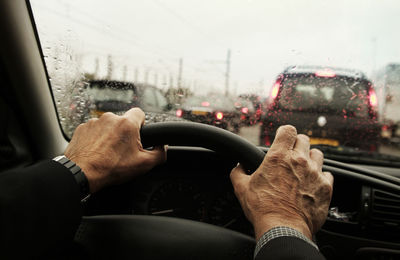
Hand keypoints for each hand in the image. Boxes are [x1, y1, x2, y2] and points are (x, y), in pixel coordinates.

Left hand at [65, 108, 165, 192]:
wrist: (81, 173)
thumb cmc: (110, 168)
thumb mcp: (143, 164)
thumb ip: (159, 154)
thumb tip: (163, 148)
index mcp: (127, 124)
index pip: (140, 113)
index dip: (141, 124)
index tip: (138, 135)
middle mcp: (109, 119)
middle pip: (122, 121)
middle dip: (124, 134)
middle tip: (122, 150)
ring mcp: (93, 122)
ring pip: (107, 126)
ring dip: (109, 136)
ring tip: (107, 153)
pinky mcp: (81, 129)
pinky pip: (93, 131)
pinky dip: (95, 139)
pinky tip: (95, 152)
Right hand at [230, 125, 332, 239]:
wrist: (283, 228)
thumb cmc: (262, 209)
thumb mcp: (241, 188)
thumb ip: (238, 172)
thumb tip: (238, 167)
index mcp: (278, 157)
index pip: (288, 130)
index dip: (285, 133)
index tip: (283, 139)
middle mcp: (299, 161)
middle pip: (304, 139)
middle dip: (297, 144)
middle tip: (291, 155)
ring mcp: (314, 173)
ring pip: (317, 154)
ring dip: (310, 158)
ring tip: (303, 169)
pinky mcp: (326, 187)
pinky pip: (328, 174)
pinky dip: (321, 177)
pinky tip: (312, 184)